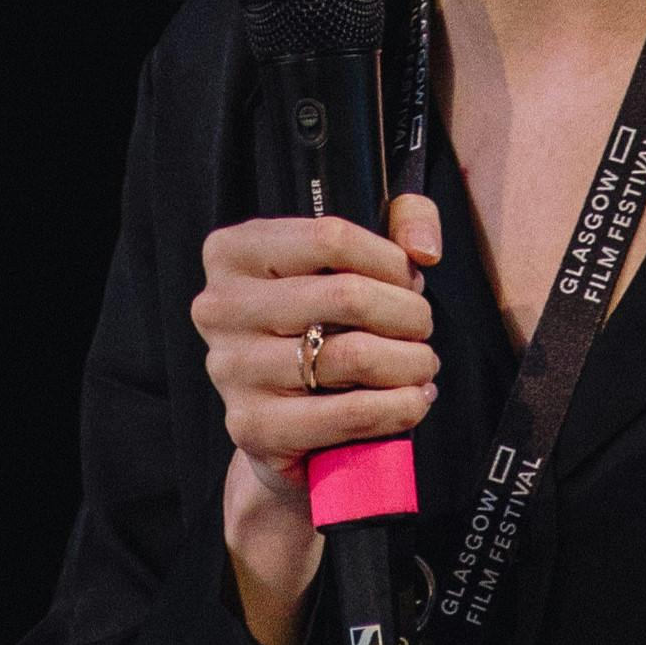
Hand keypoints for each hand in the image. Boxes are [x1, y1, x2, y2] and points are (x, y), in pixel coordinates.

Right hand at [194, 191, 443, 511]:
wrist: (283, 417)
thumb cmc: (323, 322)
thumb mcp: (356, 255)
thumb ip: (404, 217)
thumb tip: (424, 247)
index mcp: (234, 251)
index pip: (331, 238)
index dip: (390, 260)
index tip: (410, 281)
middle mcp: (220, 307)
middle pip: (348, 296)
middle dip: (409, 314)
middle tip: (422, 328)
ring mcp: (231, 370)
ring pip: (355, 356)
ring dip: (411, 362)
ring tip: (422, 364)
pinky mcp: (253, 427)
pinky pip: (350, 414)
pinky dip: (399, 407)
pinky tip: (413, 400)